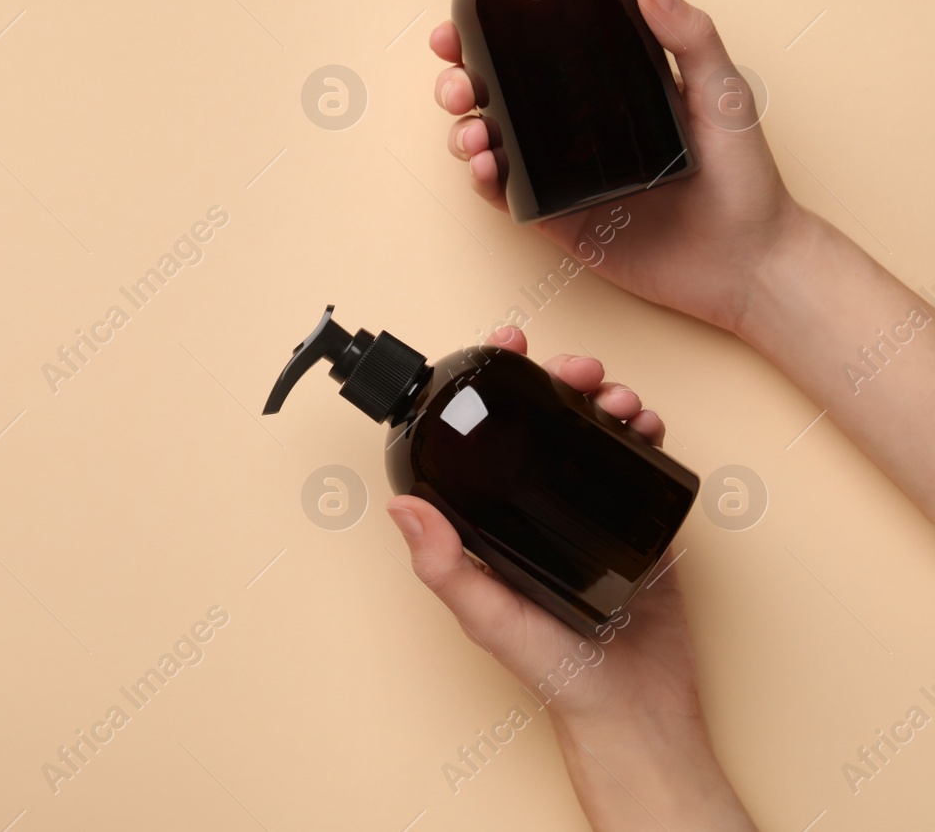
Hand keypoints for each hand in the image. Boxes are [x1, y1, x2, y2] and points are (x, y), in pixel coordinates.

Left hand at [390, 325, 756, 829]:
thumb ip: (444, 566)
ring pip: (591, 428)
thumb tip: (402, 505)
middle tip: (579, 371)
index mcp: (490, 517)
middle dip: (562, 379)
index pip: (482, 434)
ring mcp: (586, 505)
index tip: (505, 347)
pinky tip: (647, 424)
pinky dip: (644, 428)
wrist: (633, 703)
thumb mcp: (485, 614)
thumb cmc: (552, 668)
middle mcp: (534, 503)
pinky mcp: (633, 517)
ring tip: (618, 399)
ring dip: (606, 397)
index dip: (491, 383)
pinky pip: (637, 458)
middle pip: (542, 417)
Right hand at [430, 0, 801, 334]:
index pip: (536, 53)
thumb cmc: (746, 178)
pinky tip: (484, 165)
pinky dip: (484, 179)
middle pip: (497, 95)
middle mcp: (578, 128)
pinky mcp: (558, 219)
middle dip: (460, 84)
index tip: (461, 28)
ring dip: (464, 130)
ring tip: (473, 130)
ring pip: (491, 142)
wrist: (748, 261)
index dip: (488, 39)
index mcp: (608, 89)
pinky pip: (507, 196)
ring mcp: (565, 175)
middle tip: (459, 83)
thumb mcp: (722, 91)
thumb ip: (689, 35)